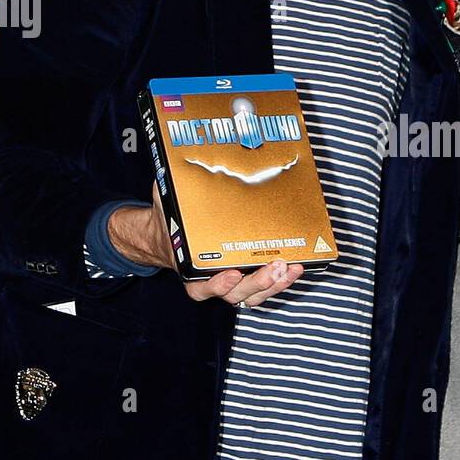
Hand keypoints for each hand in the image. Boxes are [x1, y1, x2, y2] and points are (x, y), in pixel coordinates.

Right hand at [107, 182, 302, 305]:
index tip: (229, 275)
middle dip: (257, 282)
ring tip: (288, 268)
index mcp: (191, 268)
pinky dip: (280, 281)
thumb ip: (169, 192)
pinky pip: (264, 286)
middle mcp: (212, 279)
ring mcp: (232, 280)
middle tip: (273, 267)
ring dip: (273, 284)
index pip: (202, 287)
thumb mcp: (165, 202)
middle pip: (236, 293)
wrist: (168, 235)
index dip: (217, 285)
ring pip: (253, 293)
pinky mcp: (248, 275)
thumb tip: (177, 166)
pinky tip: (294, 266)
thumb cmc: (170, 222)